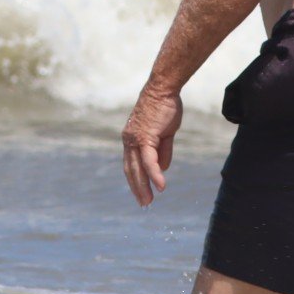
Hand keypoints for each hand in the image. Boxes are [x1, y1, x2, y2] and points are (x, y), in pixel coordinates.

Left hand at [121, 86, 182, 205]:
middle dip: (137, 188)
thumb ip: (162, 150)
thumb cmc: (164, 107)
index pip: (130, 164)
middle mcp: (129, 140)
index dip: (135, 180)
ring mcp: (135, 139)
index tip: (141, 192)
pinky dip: (155, 174)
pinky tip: (160, 186)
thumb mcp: (164, 133)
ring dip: (143, 186)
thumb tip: (163, 168)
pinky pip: (149, 161)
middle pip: (131, 170)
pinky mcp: (145, 137)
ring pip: (138, 168)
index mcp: (131, 139)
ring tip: (149, 201)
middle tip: (144, 204)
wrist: (163, 89)